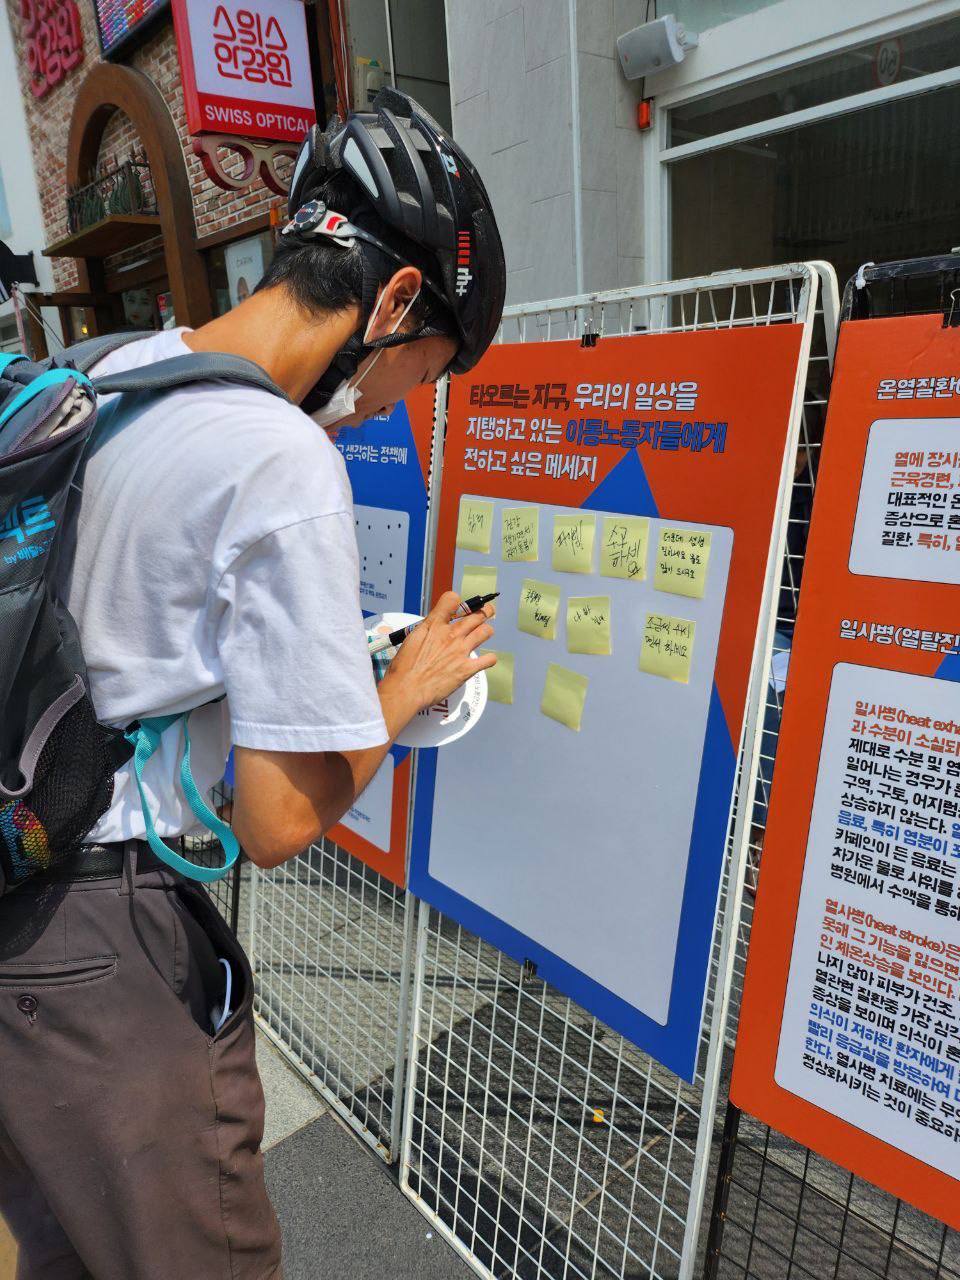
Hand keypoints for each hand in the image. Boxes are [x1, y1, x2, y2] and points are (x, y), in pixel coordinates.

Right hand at [382, 591, 496, 713]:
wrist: (407, 689)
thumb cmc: (404, 667)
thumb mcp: (412, 639)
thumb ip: (427, 630)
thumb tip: (434, 626)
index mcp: (434, 625)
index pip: (452, 599)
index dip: (456, 601)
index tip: (458, 607)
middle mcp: (451, 635)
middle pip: (476, 615)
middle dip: (485, 611)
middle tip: (488, 611)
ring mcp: (461, 651)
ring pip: (485, 632)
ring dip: (487, 631)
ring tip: (486, 632)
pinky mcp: (467, 669)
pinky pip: (489, 660)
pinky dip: (489, 659)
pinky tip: (486, 660)